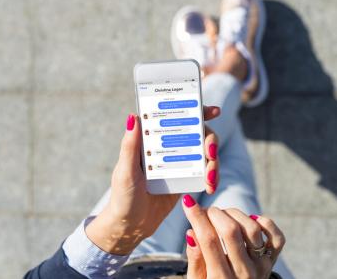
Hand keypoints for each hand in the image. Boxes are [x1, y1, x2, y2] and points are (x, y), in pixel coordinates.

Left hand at [85, 106, 220, 254]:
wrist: (131, 226)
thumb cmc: (122, 197)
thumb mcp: (125, 171)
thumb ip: (130, 145)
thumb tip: (134, 116)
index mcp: (152, 139)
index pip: (176, 118)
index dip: (197, 111)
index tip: (214, 111)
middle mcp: (168, 146)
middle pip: (198, 133)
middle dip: (211, 140)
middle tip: (211, 153)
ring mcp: (179, 162)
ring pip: (205, 152)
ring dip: (214, 162)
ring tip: (211, 179)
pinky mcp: (186, 178)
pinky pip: (205, 171)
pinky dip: (212, 176)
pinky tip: (211, 186)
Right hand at [182, 195, 285, 278]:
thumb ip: (195, 259)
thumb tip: (191, 232)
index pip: (208, 240)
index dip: (197, 217)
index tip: (188, 202)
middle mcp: (244, 273)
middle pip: (230, 231)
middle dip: (214, 213)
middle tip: (206, 211)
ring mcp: (261, 266)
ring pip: (252, 229)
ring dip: (235, 214)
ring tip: (223, 216)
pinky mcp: (272, 260)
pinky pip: (277, 237)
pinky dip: (265, 223)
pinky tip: (250, 219)